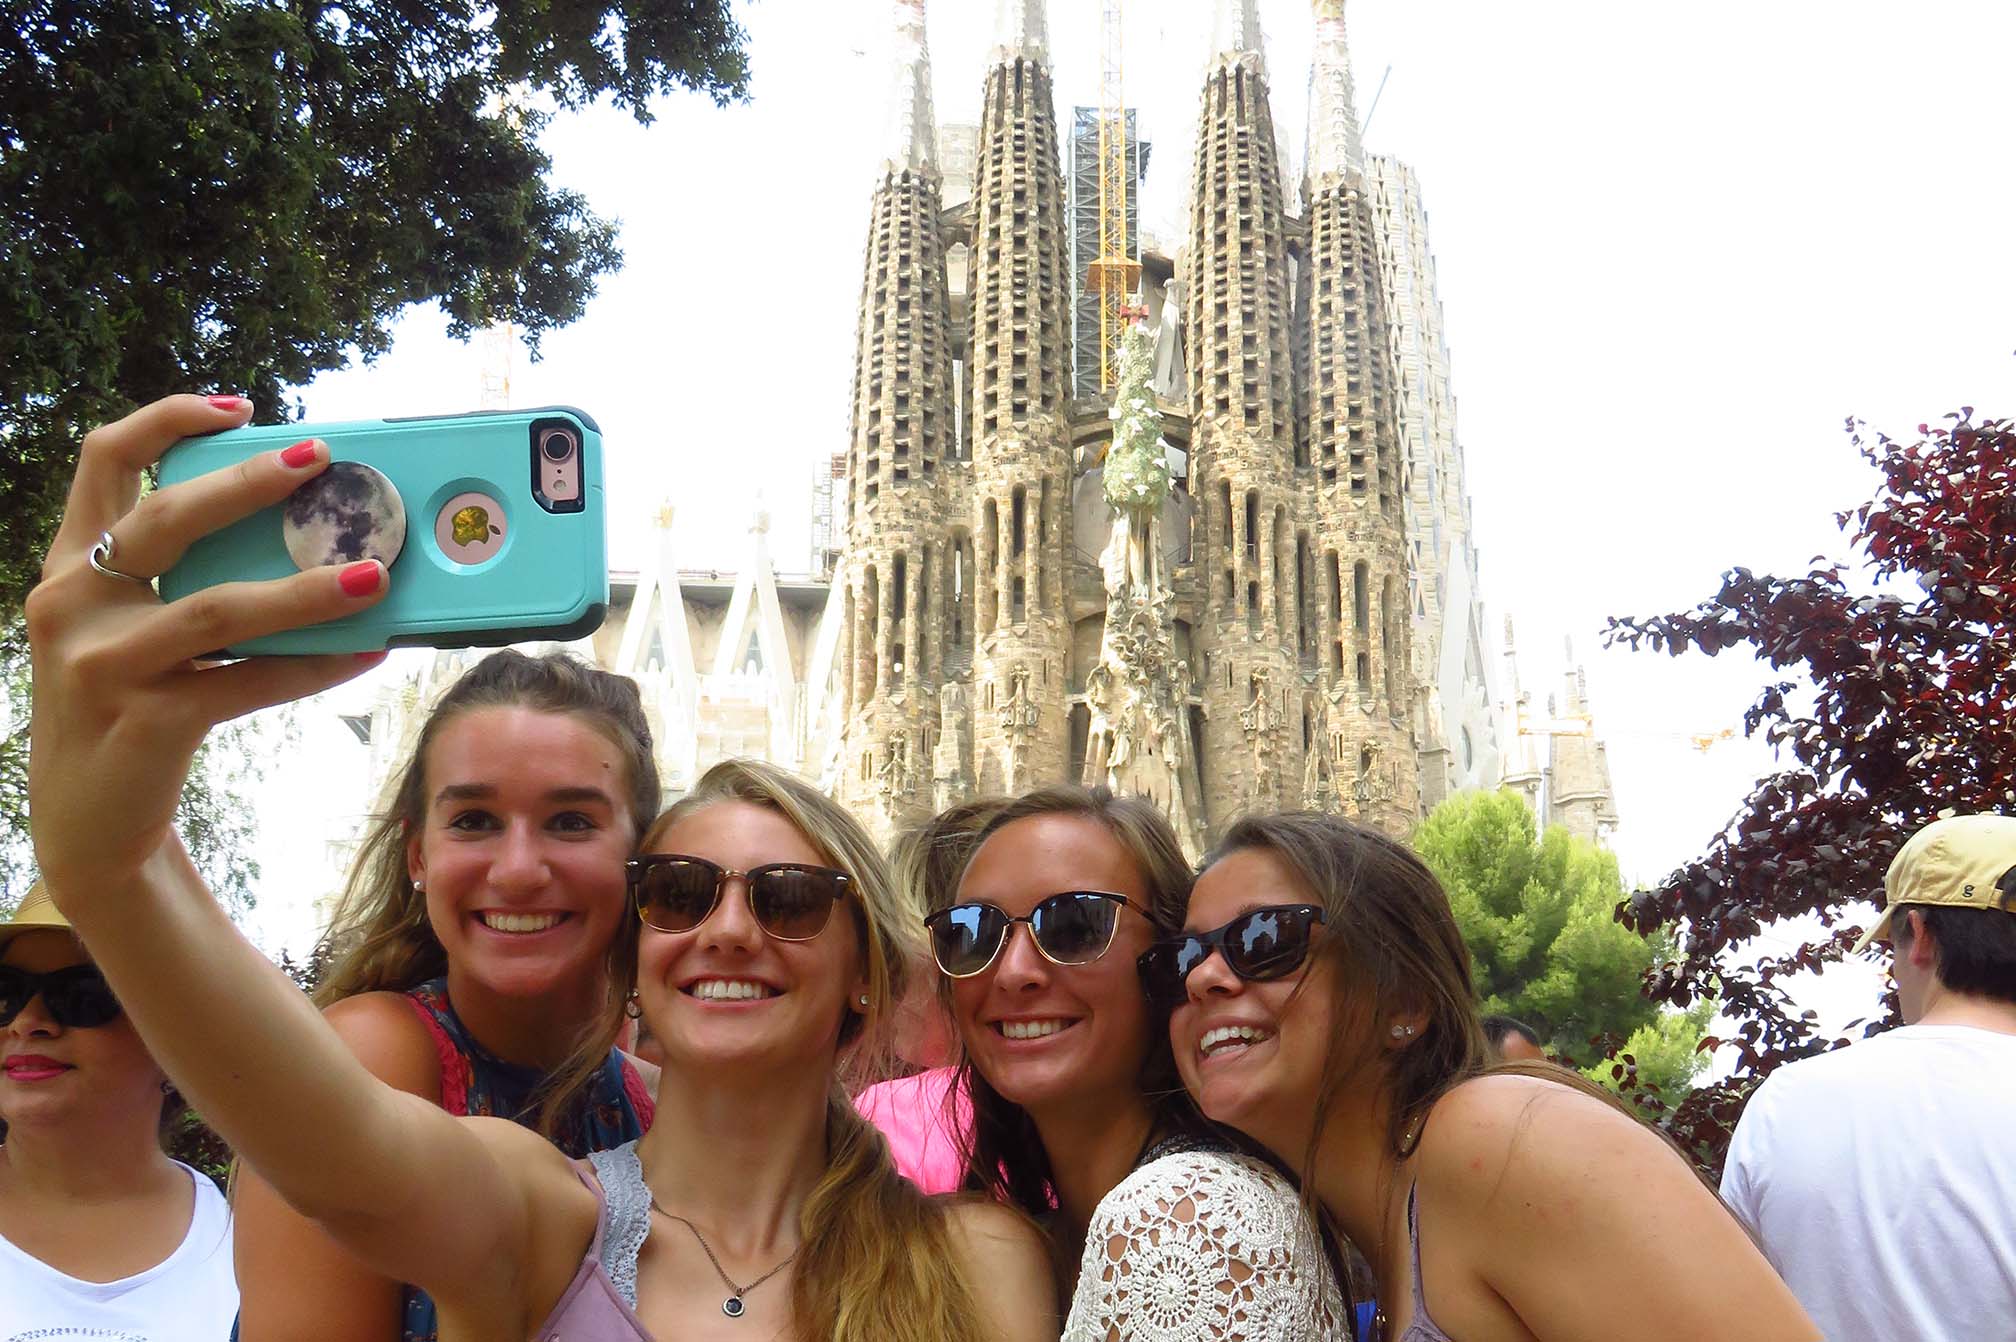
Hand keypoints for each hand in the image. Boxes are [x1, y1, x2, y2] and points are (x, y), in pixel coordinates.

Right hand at [26, 394, 391, 894]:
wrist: (87, 816)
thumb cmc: (128, 698)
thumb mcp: (128, 625)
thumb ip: (180, 575)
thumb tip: (302, 529)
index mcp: (69, 564)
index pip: (104, 460)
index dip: (169, 419)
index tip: (242, 408)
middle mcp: (74, 604)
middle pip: (166, 519)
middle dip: (248, 483)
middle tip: (320, 460)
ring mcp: (105, 665)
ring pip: (219, 608)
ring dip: (305, 590)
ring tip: (374, 575)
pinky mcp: (149, 720)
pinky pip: (249, 681)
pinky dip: (314, 665)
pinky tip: (366, 650)